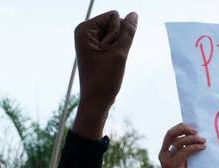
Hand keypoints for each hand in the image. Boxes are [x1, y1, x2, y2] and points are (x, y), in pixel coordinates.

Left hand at [73, 10, 137, 134]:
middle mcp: (84, 32)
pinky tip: (109, 63)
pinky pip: (114, 41)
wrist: (96, 102)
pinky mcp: (95, 48)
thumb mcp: (120, 53)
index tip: (107, 52)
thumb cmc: (104, 80)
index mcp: (84, 29)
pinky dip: (116, 51)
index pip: (114, 15)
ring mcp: (89, 40)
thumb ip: (128, 31)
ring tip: (108, 62)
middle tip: (108, 59)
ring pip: (116, 33)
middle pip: (115, 22)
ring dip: (118, 47)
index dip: (117, 34)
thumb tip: (134, 14)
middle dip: (117, 40)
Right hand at [158, 123, 205, 167]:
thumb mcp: (184, 161)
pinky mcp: (173, 166)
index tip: (193, 126)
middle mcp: (163, 154)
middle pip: (171, 134)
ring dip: (193, 139)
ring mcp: (166, 160)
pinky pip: (184, 151)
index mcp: (164, 151)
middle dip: (184, 129)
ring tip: (203, 140)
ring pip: (179, 142)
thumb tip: (198, 137)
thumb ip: (185, 150)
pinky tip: (202, 148)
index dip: (180, 127)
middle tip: (197, 131)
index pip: (170, 133)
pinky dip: (194, 147)